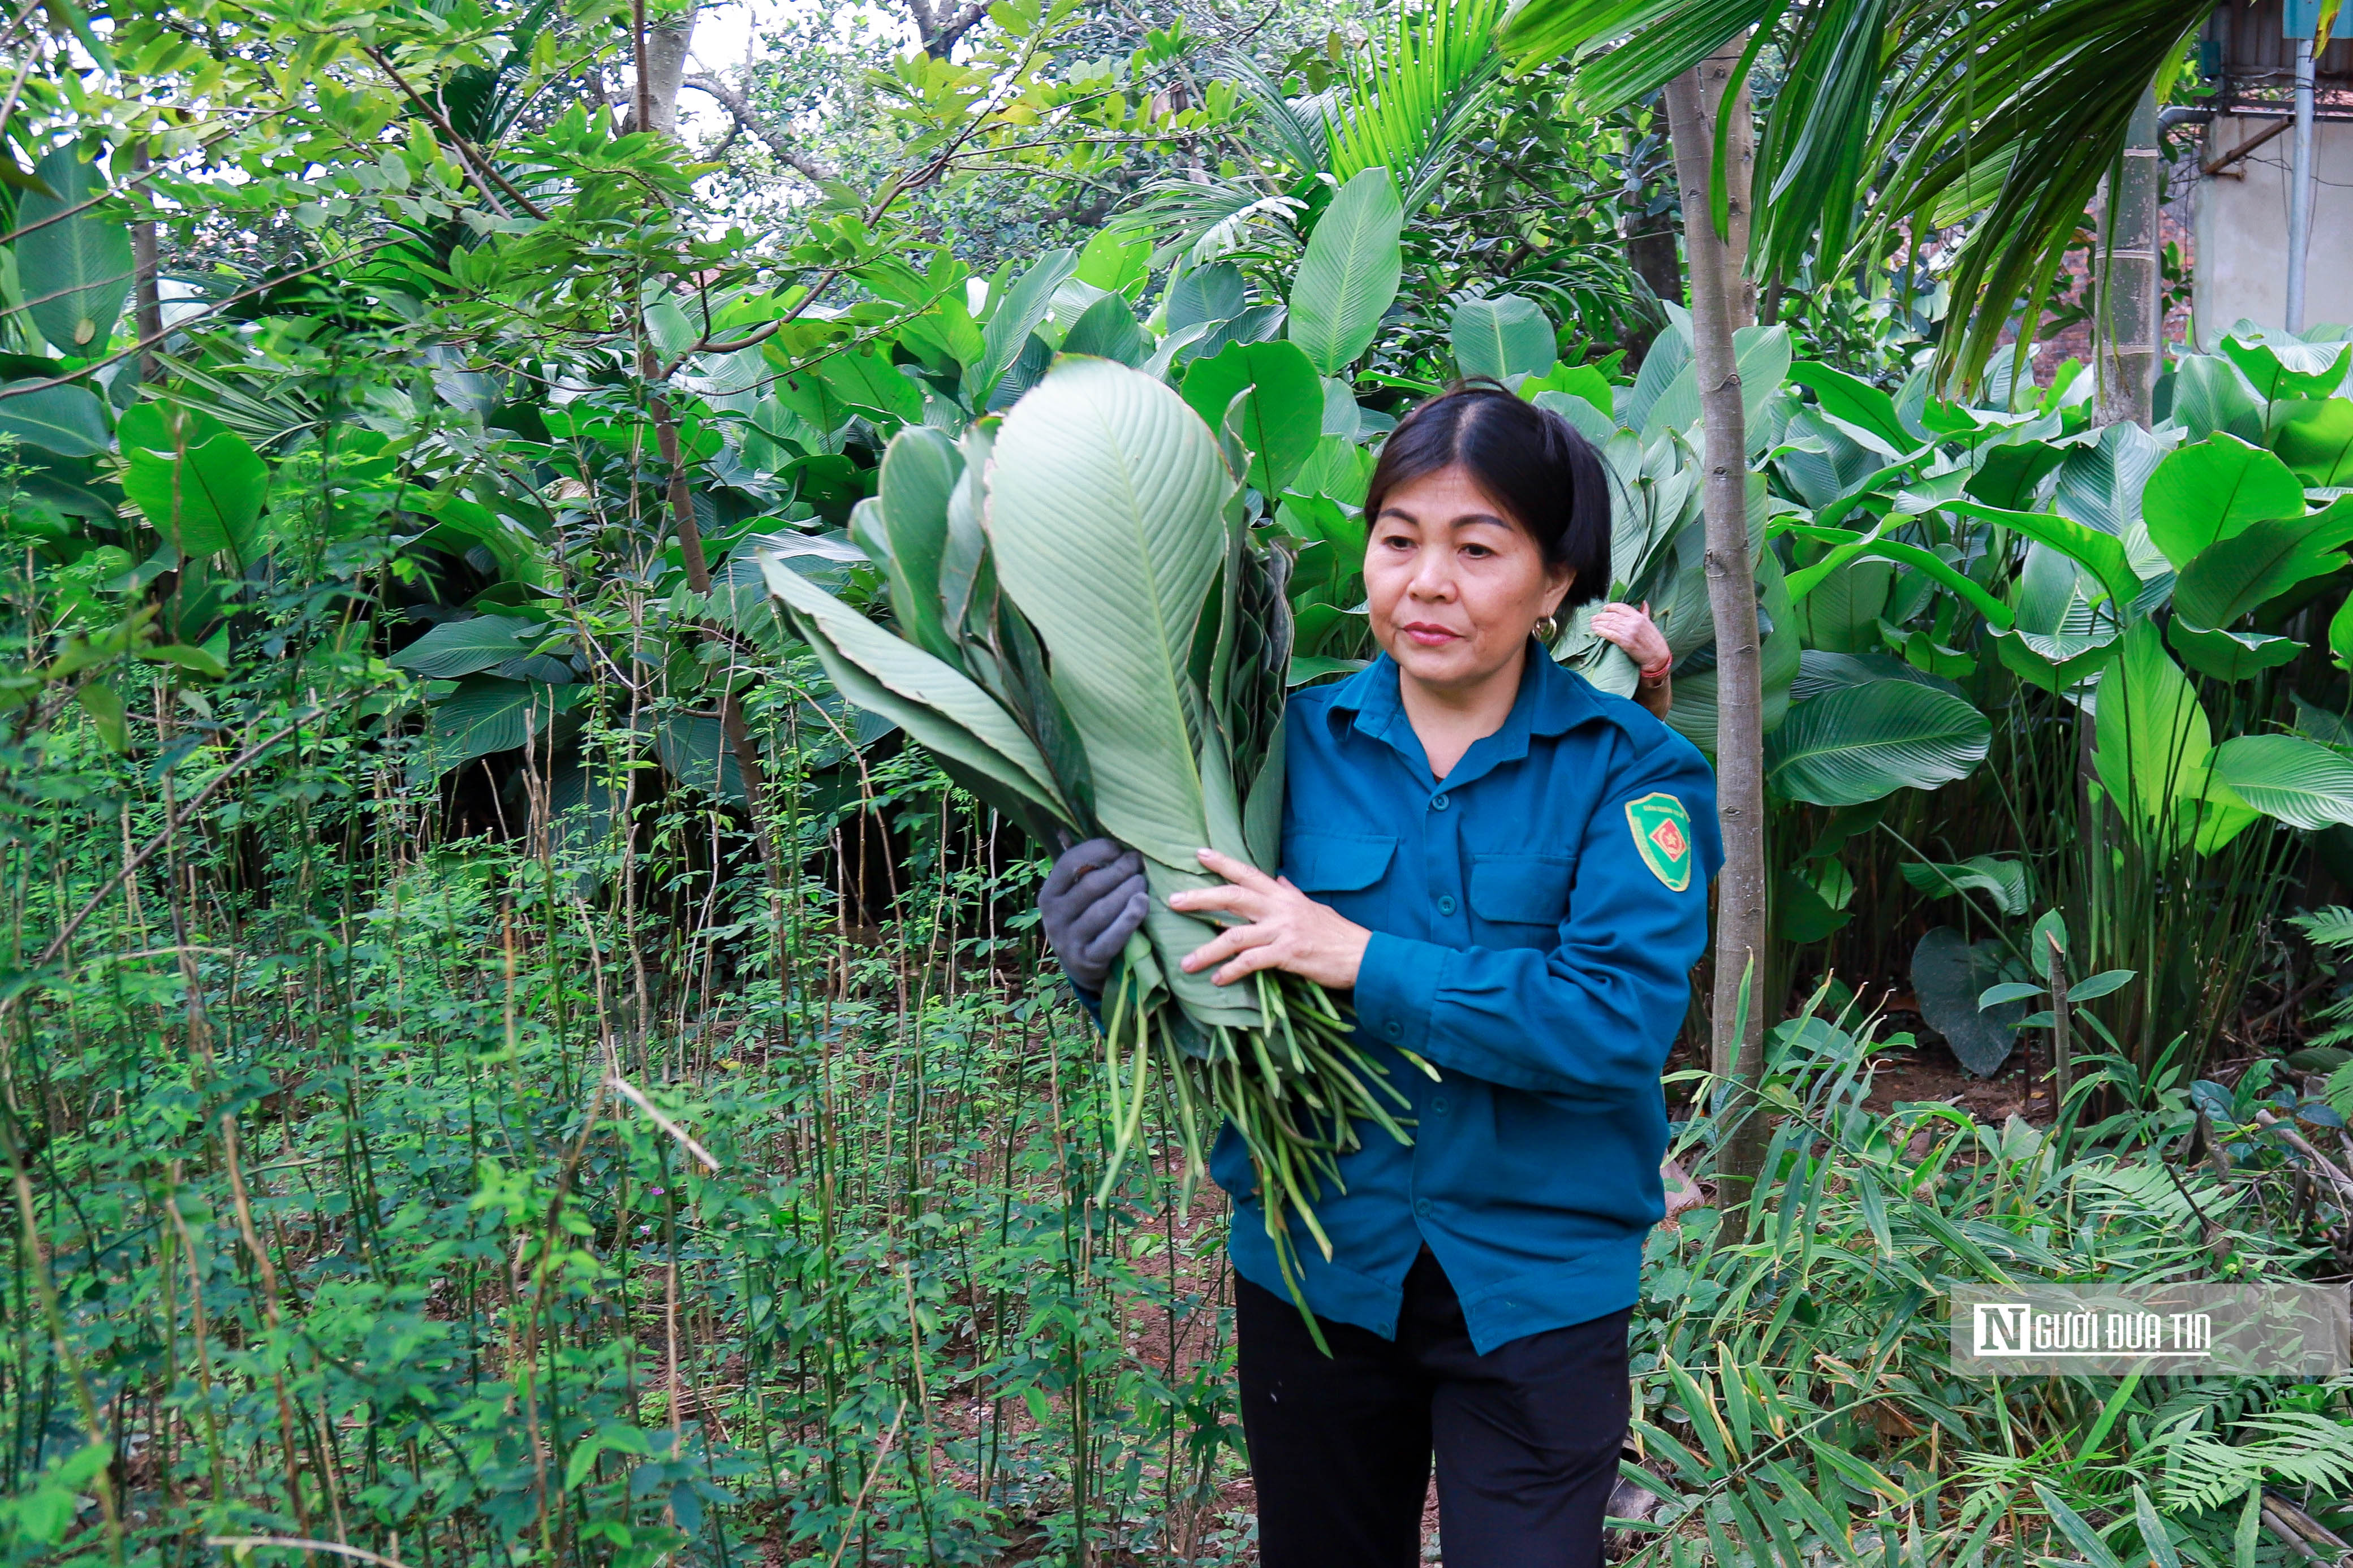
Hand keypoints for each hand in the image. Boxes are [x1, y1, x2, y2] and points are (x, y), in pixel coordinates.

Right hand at [1039, 838, 1147, 993]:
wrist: (1082, 966)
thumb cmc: (1082, 918)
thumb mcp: (1072, 894)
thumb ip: (1076, 866)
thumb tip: (1066, 826)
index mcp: (1048, 894)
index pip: (1068, 863)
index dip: (1096, 851)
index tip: (1118, 849)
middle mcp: (1053, 917)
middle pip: (1091, 885)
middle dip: (1119, 870)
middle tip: (1138, 863)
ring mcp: (1069, 941)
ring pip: (1103, 910)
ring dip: (1128, 891)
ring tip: (1143, 881)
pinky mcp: (1088, 960)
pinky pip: (1112, 938)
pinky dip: (1129, 919)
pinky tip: (1143, 903)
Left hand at [1166, 847, 1371, 989]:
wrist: (1363, 955)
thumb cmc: (1337, 934)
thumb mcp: (1313, 906)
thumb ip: (1291, 894)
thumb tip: (1278, 879)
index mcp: (1284, 895)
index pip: (1248, 873)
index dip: (1222, 862)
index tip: (1198, 853)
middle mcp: (1280, 908)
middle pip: (1233, 896)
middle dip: (1200, 898)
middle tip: (1173, 900)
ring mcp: (1283, 930)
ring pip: (1236, 935)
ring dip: (1207, 949)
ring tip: (1186, 963)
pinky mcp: (1288, 953)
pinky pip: (1252, 961)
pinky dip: (1232, 971)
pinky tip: (1217, 979)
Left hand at [1590, 600, 1669, 676]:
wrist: (1657, 656)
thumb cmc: (1654, 640)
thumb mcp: (1650, 623)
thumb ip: (1644, 613)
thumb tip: (1643, 603)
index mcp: (1639, 617)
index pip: (1622, 607)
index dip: (1611, 607)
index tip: (1604, 608)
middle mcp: (1634, 622)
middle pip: (1613, 616)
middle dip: (1601, 616)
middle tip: (1594, 618)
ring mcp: (1629, 632)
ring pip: (1609, 624)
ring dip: (1598, 624)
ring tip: (1592, 624)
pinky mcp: (1625, 642)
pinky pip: (1609, 634)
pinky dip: (1601, 631)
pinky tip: (1596, 631)